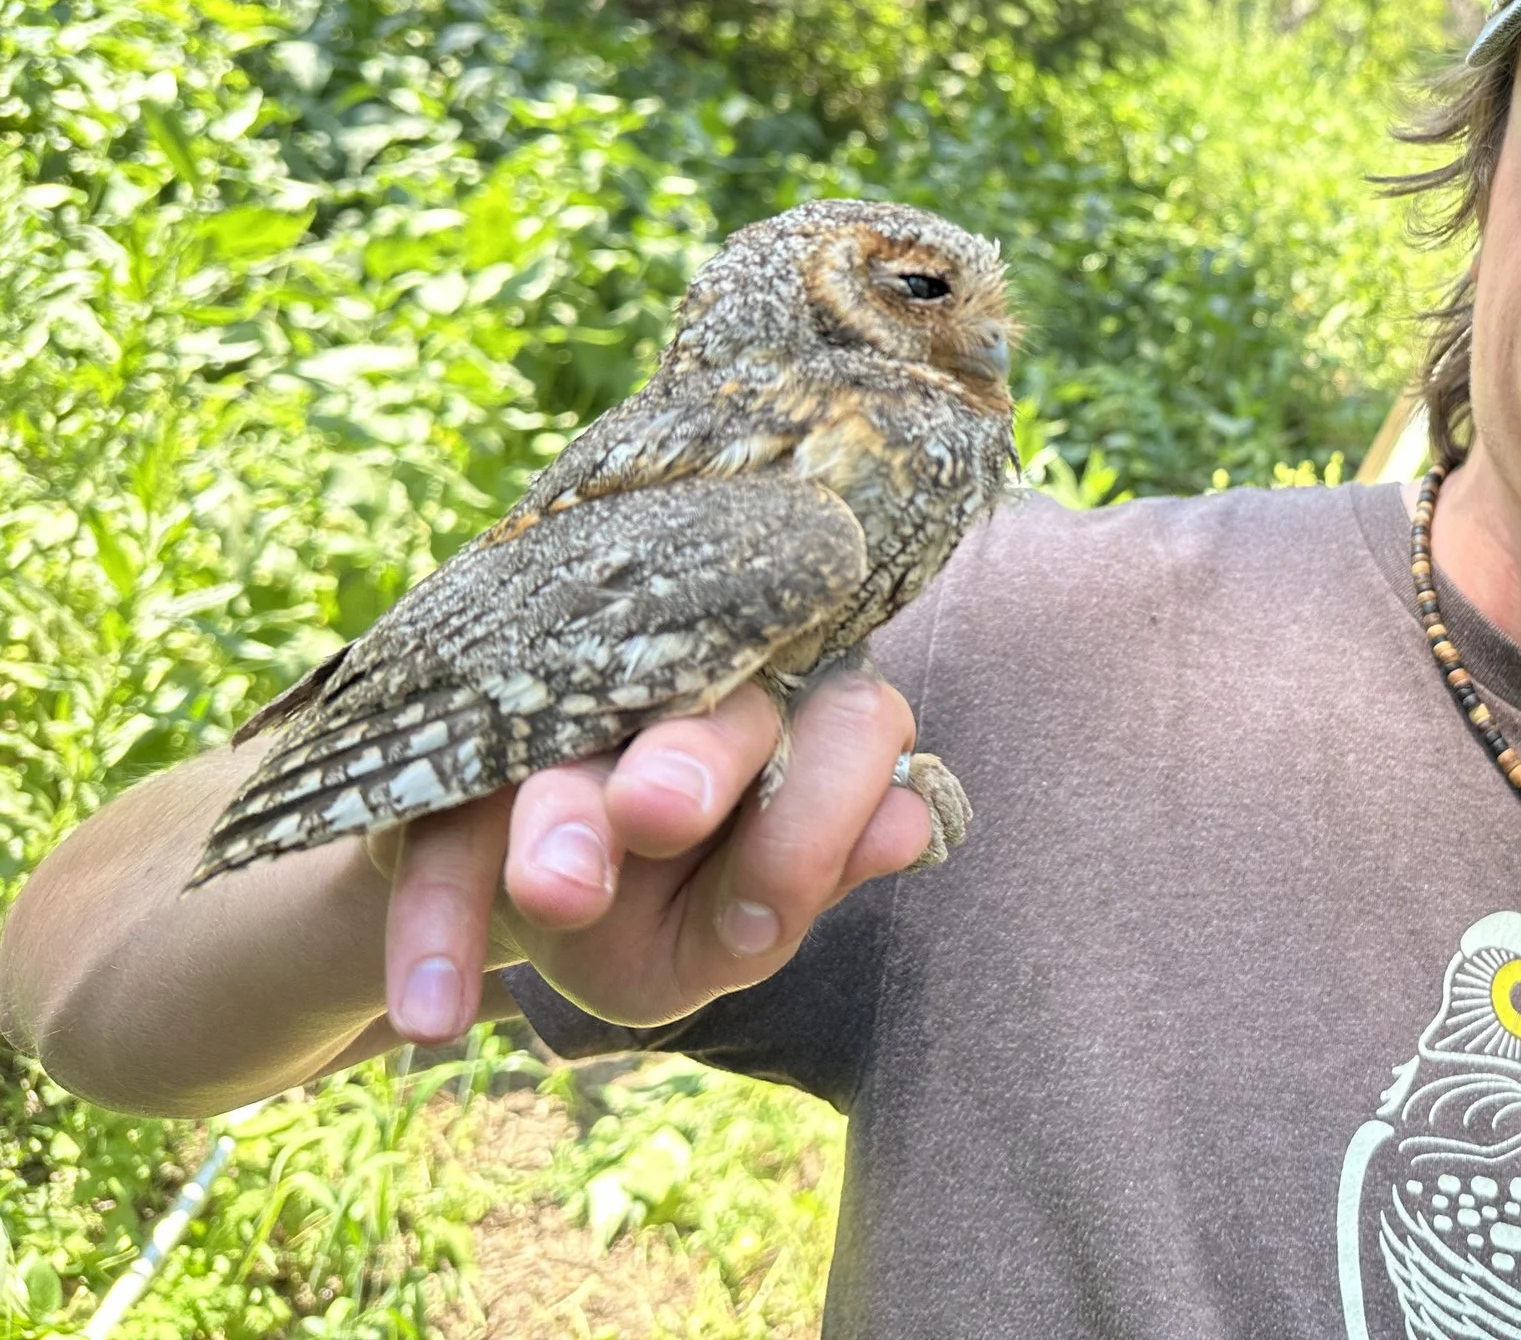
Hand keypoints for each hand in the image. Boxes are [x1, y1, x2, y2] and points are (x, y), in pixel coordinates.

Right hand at [373, 669, 929, 1042]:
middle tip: (661, 812)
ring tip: (560, 895)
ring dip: (563, 818)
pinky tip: (431, 1015)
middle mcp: (683, 687)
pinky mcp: (447, 754)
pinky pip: (435, 830)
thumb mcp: (729, 923)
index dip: (823, 808)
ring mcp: (557, 710)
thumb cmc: (660, 901)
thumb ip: (805, 875)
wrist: (515, 893)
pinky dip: (434, 922)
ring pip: (570, 751)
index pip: (849, 726)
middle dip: (691, 764)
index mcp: (789, 714)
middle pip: (708, 714)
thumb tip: (906, 823)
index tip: (770, 918)